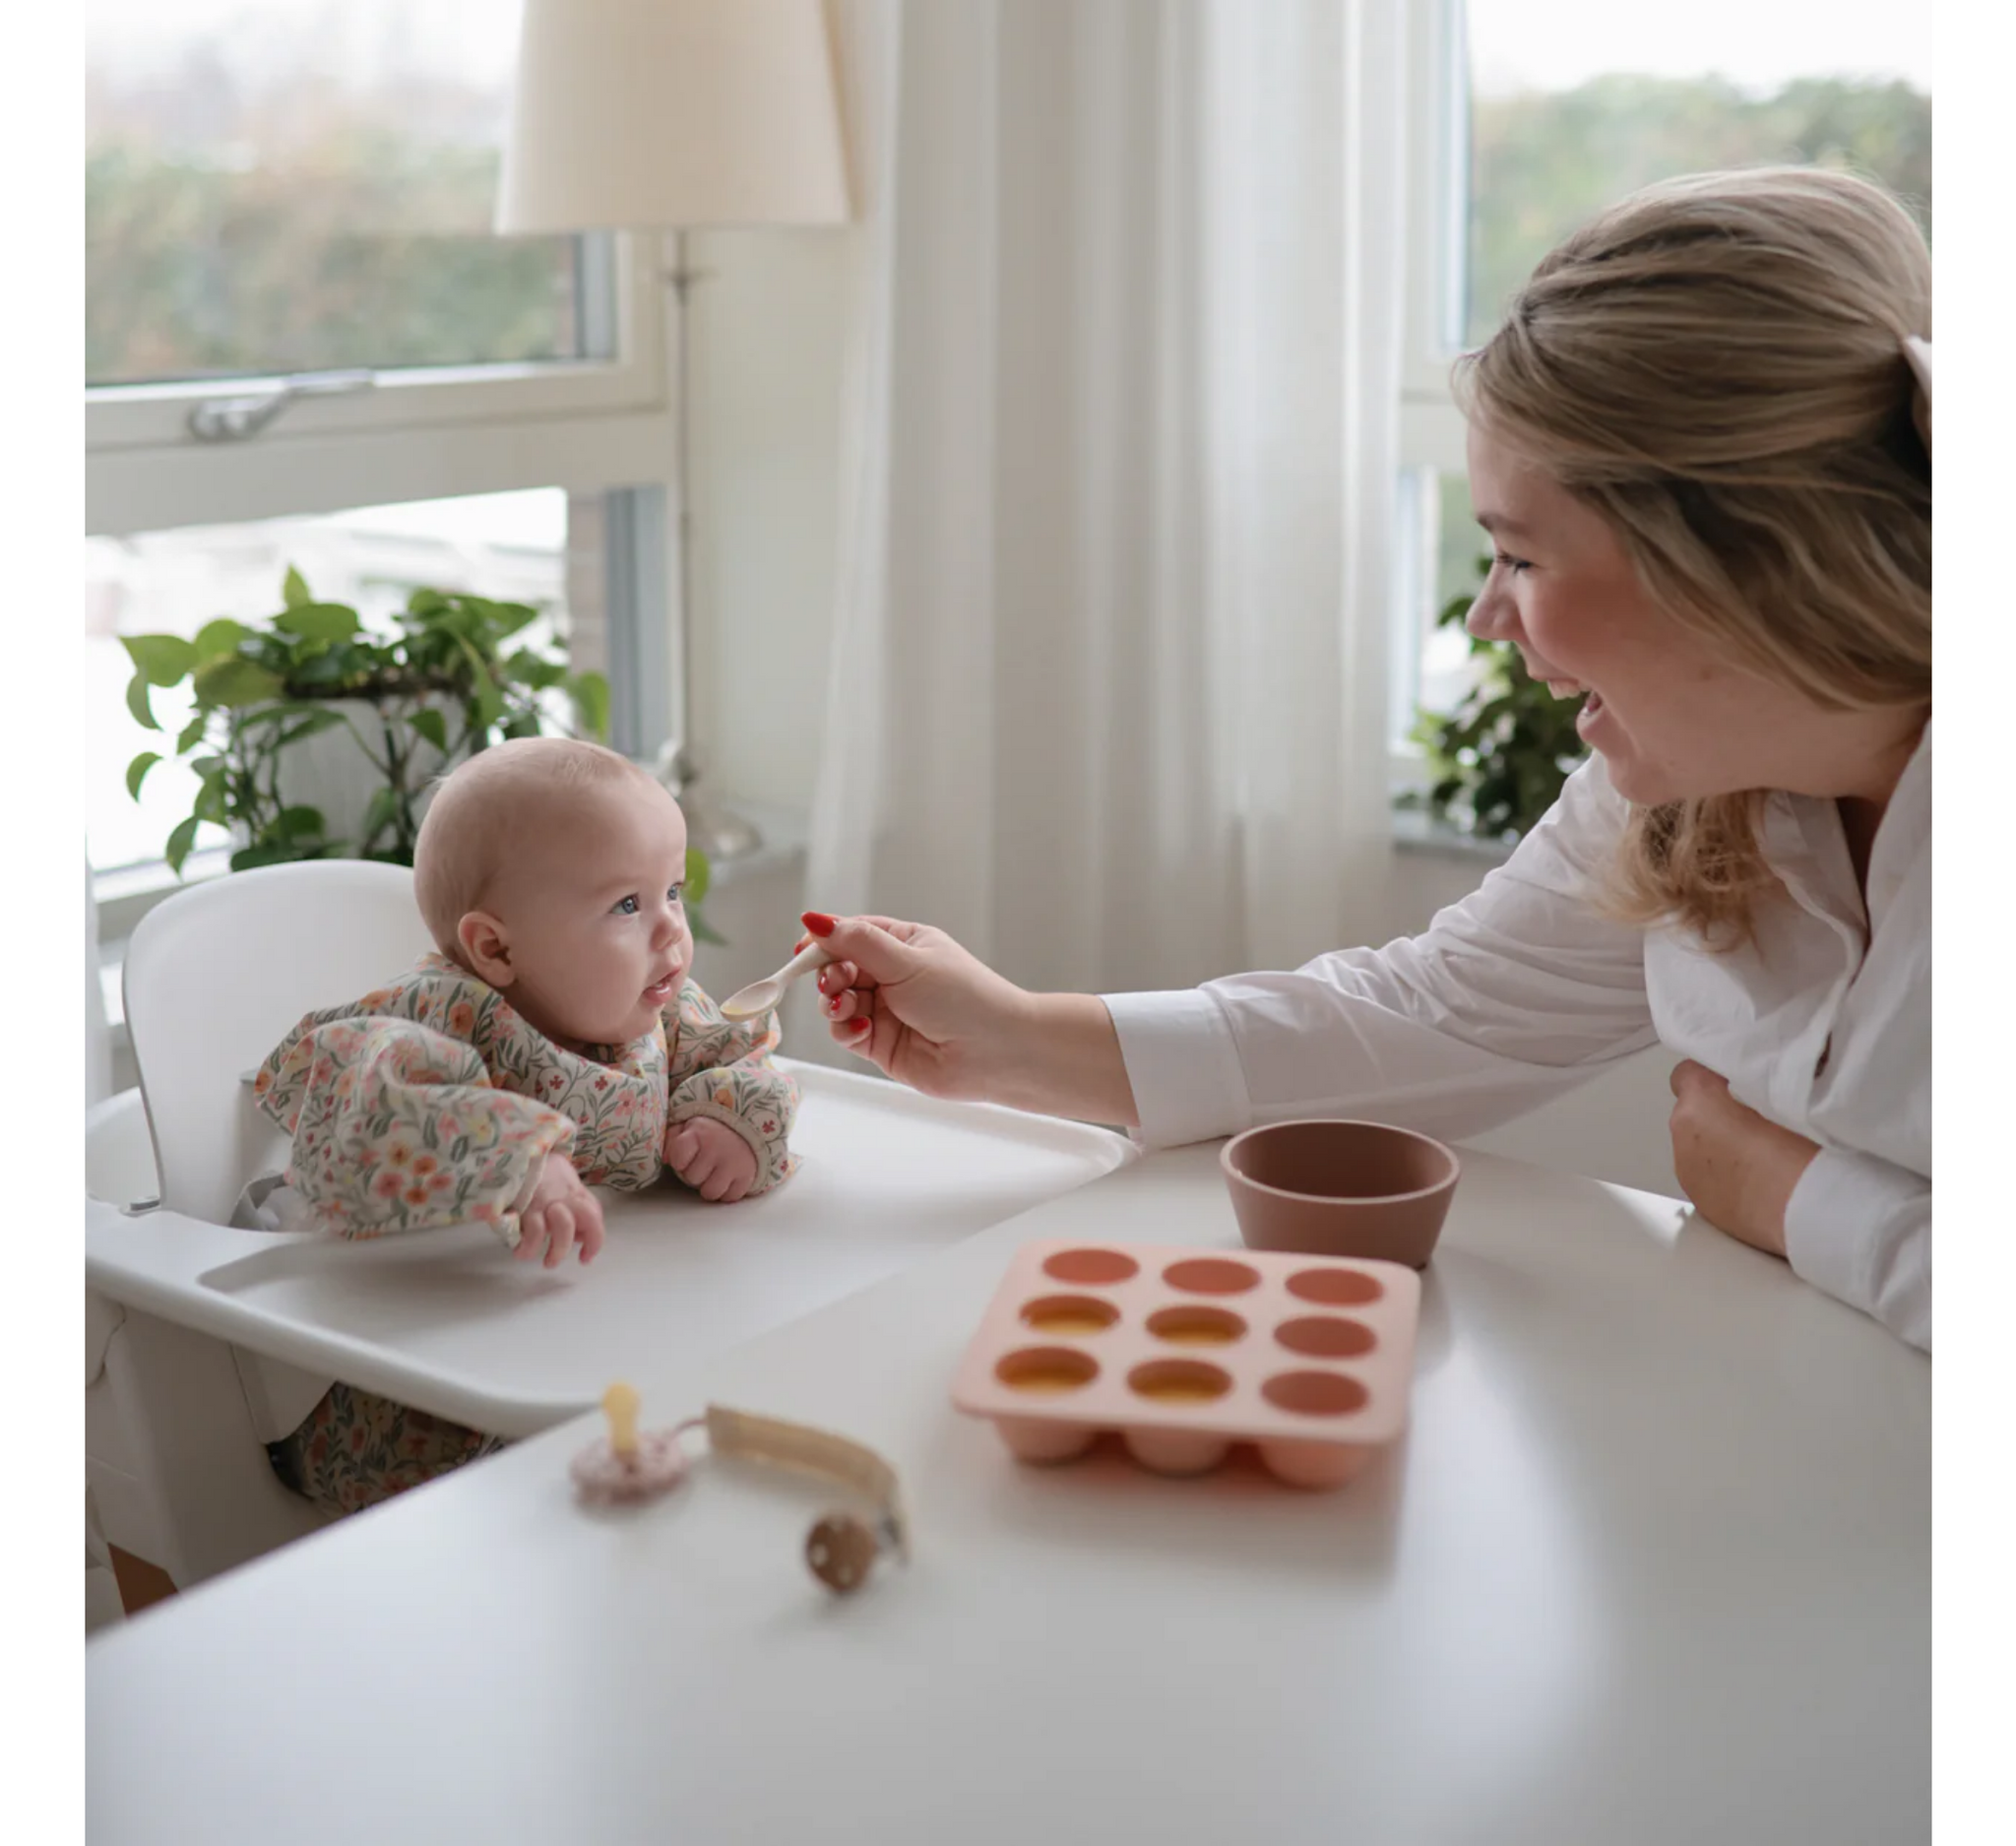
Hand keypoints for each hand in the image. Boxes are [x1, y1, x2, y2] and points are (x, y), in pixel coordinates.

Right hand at [517, 1153, 605, 1268]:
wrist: (510, 1152)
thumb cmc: (533, 1167)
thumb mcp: (559, 1177)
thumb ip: (570, 1200)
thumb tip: (578, 1234)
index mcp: (574, 1190)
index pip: (595, 1213)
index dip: (595, 1239)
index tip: (586, 1257)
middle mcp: (565, 1195)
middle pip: (588, 1218)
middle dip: (588, 1242)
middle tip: (573, 1258)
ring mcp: (547, 1200)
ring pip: (564, 1226)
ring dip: (558, 1250)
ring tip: (548, 1263)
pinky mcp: (527, 1206)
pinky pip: (534, 1232)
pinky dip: (529, 1247)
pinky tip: (521, 1253)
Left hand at [663, 1116, 759, 1202]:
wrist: (748, 1129)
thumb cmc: (711, 1132)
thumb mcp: (688, 1126)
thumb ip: (671, 1139)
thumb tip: (665, 1159)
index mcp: (699, 1133)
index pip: (678, 1160)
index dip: (680, 1161)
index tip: (687, 1155)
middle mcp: (717, 1148)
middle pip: (692, 1179)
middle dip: (696, 1174)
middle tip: (705, 1163)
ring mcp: (734, 1163)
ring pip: (710, 1193)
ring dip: (711, 1186)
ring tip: (715, 1173)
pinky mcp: (747, 1176)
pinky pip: (729, 1197)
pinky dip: (728, 1191)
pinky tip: (729, 1177)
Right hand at [797, 912, 1034, 1103]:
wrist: (996, 1052)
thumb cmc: (964, 998)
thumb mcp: (907, 961)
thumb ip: (857, 943)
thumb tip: (815, 920)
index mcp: (904, 944)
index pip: (852, 933)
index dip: (825, 939)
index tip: (803, 946)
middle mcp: (893, 976)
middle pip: (838, 967)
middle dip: (829, 973)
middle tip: (835, 982)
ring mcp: (886, 1010)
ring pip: (837, 1001)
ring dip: (834, 1002)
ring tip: (847, 1006)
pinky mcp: (881, 1043)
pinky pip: (846, 1032)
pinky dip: (845, 1029)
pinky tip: (861, 1028)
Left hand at [1667, 1059, 1820, 1257]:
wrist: (1809, 1208)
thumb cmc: (1803, 1145)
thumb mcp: (1785, 1091)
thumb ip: (1757, 1081)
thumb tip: (1758, 1078)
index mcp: (1698, 1101)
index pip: (1688, 1073)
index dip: (1713, 1077)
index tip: (1740, 1082)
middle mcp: (1683, 1136)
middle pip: (1694, 1113)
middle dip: (1720, 1113)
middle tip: (1760, 1119)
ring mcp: (1689, 1174)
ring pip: (1699, 1147)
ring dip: (1722, 1147)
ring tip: (1765, 1154)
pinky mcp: (1703, 1205)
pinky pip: (1709, 1179)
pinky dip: (1727, 1176)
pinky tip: (1760, 1182)